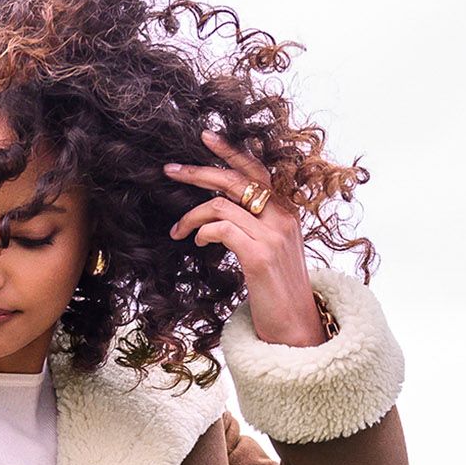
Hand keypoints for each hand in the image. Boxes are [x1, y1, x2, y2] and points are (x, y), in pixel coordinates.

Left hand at [164, 126, 328, 347]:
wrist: (295, 328)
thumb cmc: (277, 292)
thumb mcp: (271, 252)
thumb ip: (256, 228)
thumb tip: (221, 216)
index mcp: (286, 212)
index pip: (256, 170)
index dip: (230, 150)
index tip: (205, 137)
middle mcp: (283, 217)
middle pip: (235, 179)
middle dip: (198, 171)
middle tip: (170, 170)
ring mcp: (273, 236)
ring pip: (222, 204)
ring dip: (191, 215)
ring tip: (178, 231)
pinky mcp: (259, 256)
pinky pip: (221, 229)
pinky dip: (202, 231)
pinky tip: (196, 242)